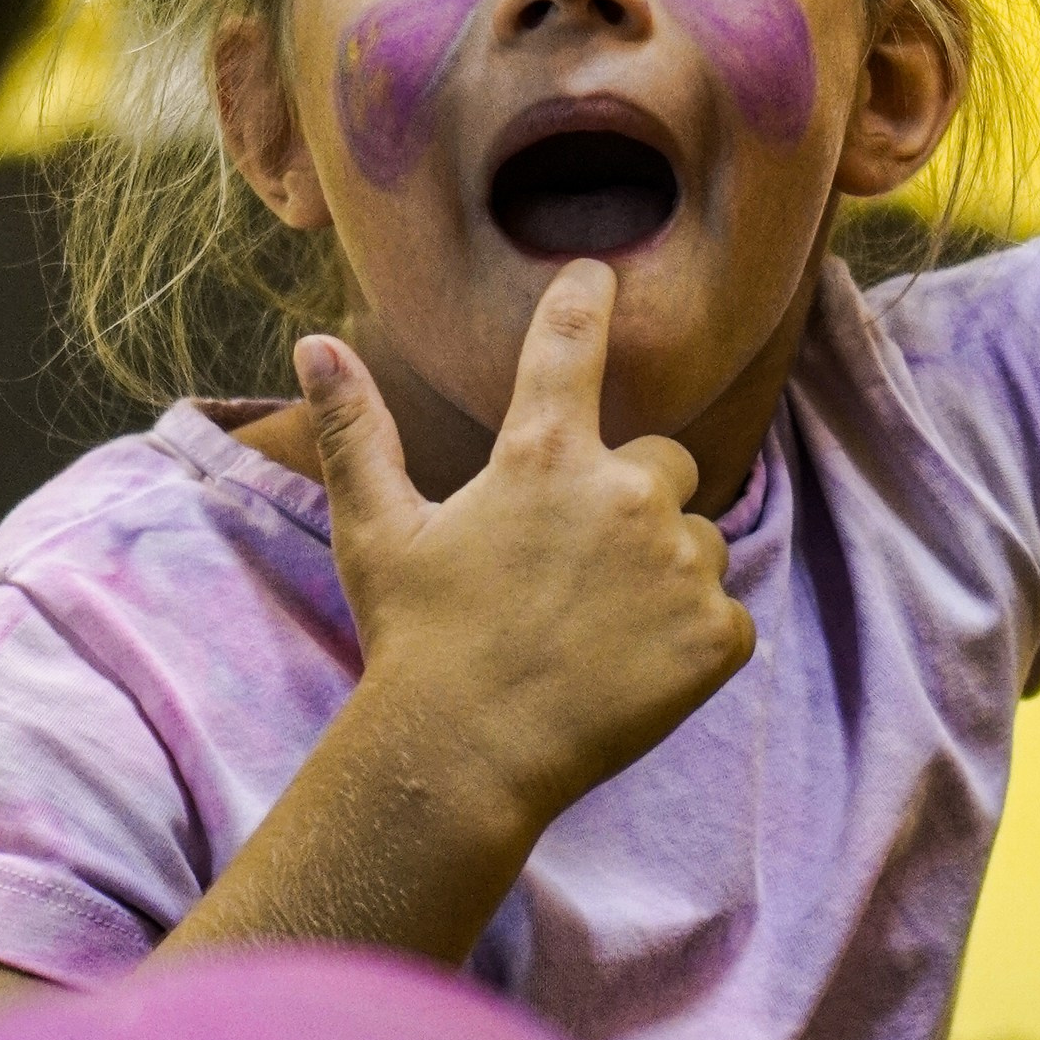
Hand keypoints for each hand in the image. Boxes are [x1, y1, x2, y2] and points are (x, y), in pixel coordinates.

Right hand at [294, 263, 753, 843]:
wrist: (463, 764)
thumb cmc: (415, 643)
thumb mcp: (375, 533)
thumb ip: (355, 431)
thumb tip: (314, 345)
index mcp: (543, 456)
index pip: (572, 343)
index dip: (586, 300)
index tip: (599, 275)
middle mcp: (625, 494)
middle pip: (663, 462)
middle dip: (630, 499)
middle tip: (571, 569)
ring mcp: (680, 564)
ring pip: (698, 541)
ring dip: (663, 571)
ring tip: (593, 629)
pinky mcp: (718, 634)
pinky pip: (725, 614)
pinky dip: (690, 638)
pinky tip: (629, 670)